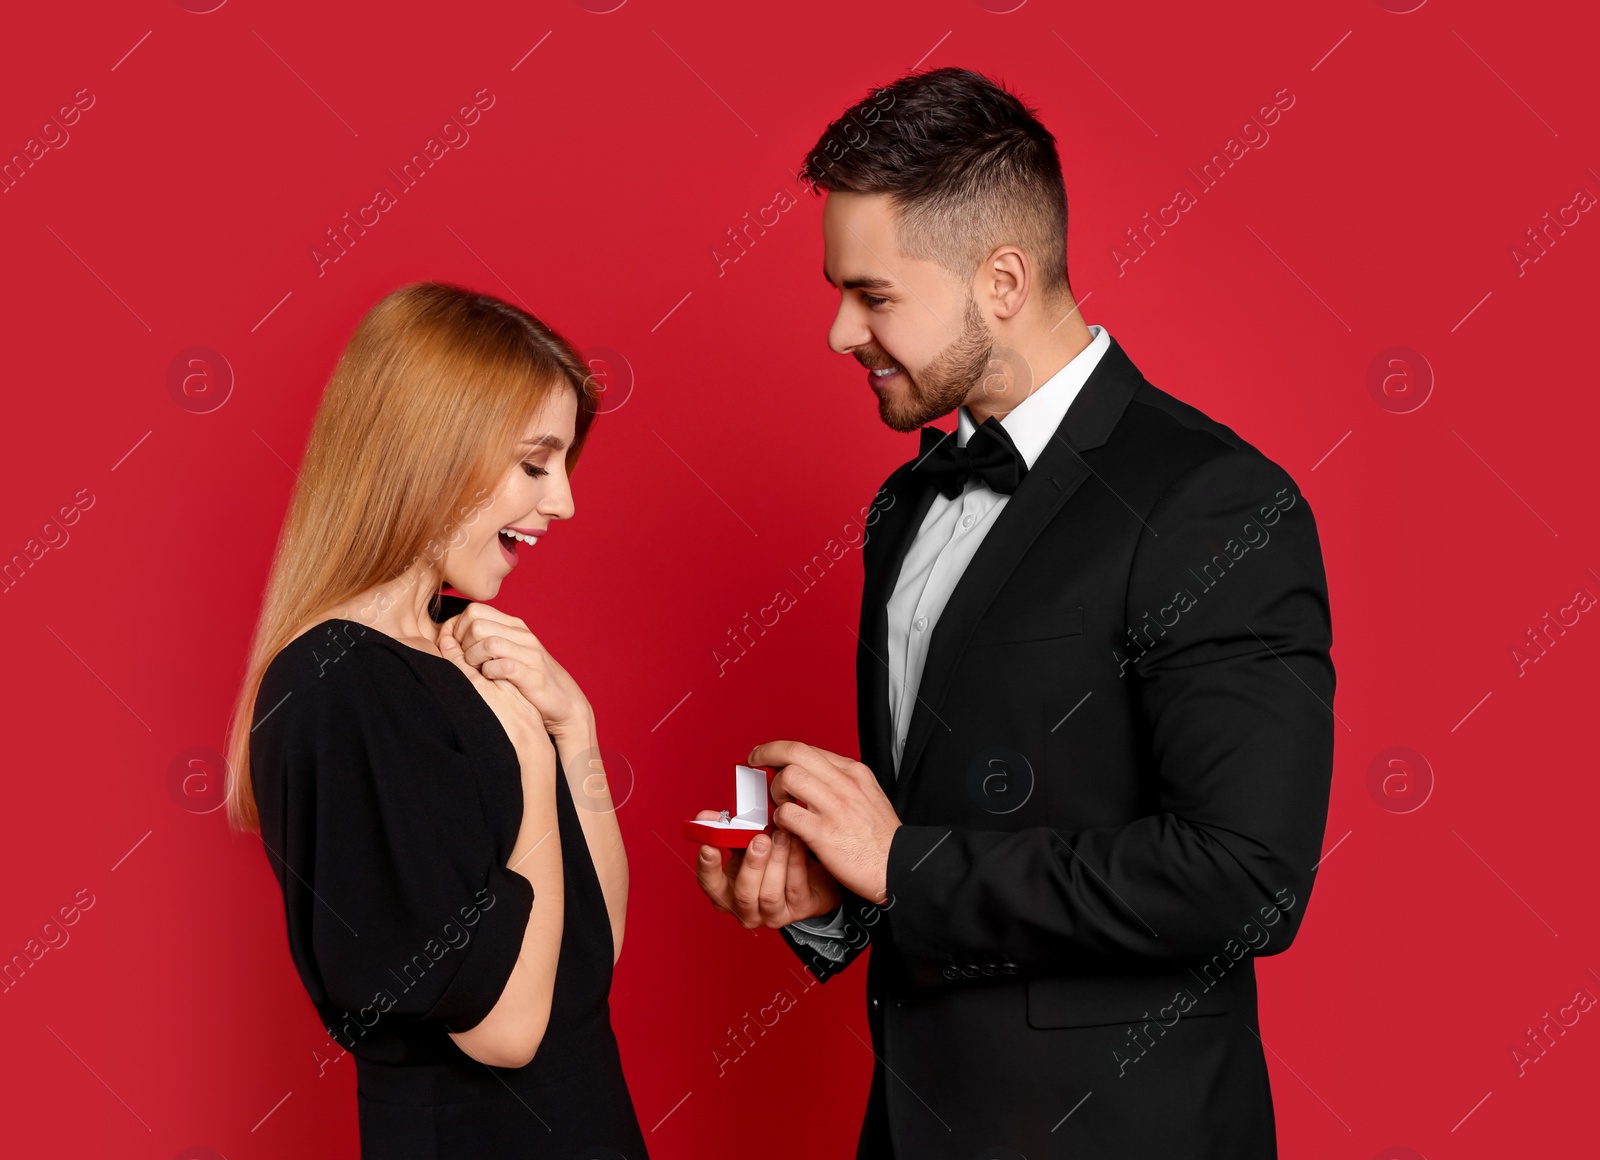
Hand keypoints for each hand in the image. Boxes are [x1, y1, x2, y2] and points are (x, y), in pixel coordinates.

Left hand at [440, 602, 591, 740]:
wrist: (564, 702)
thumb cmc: (529, 679)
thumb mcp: (509, 653)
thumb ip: (486, 640)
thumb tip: (449, 636)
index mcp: (514, 626)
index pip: (474, 610)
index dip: (457, 628)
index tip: (456, 647)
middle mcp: (522, 635)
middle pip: (476, 624)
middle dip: (462, 644)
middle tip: (465, 661)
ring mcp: (530, 654)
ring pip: (488, 643)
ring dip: (473, 659)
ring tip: (475, 671)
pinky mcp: (533, 675)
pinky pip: (502, 666)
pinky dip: (489, 673)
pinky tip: (490, 679)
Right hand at [694, 815, 841, 928]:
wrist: (809, 876)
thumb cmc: (770, 859)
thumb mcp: (745, 846)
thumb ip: (728, 832)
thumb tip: (708, 817)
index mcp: (726, 893)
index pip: (710, 885)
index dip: (707, 866)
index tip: (709, 845)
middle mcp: (746, 910)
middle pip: (743, 894)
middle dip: (752, 865)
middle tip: (759, 839)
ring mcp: (772, 915)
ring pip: (770, 894)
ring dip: (776, 861)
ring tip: (781, 836)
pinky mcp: (799, 911)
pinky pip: (795, 888)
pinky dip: (795, 863)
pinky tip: (796, 843)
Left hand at [751, 740, 900, 905]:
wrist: (898, 866)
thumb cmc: (881, 839)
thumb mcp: (868, 796)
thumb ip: (841, 783)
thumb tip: (813, 776)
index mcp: (853, 773)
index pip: (809, 748)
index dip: (781, 750)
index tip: (768, 755)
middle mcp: (843, 783)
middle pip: (795, 752)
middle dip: (767, 753)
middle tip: (755, 762)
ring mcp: (834, 807)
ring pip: (788, 777)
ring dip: (775, 792)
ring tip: (781, 805)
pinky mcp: (823, 832)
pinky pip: (786, 814)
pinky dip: (779, 821)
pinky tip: (786, 829)